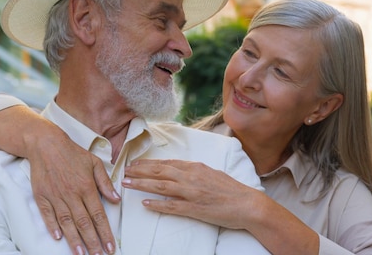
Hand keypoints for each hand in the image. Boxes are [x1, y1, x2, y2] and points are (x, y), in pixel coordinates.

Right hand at [26, 122, 119, 254]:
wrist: (46, 144)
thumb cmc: (72, 153)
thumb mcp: (94, 163)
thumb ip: (105, 183)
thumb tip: (116, 199)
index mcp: (87, 187)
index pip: (98, 215)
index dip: (105, 232)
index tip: (110, 246)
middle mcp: (72, 194)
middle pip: (84, 223)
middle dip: (92, 242)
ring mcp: (55, 196)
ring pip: (66, 223)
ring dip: (74, 240)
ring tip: (81, 254)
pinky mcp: (41, 196)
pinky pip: (47, 215)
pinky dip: (52, 227)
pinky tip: (58, 238)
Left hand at [122, 159, 260, 229]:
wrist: (247, 204)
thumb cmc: (230, 190)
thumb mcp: (211, 173)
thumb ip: (194, 171)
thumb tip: (179, 169)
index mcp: (195, 167)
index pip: (166, 162)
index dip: (148, 163)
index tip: (135, 163)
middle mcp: (191, 177)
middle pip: (159, 171)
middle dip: (139, 171)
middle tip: (124, 171)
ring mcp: (192, 193)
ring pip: (161, 186)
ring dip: (142, 184)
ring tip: (127, 184)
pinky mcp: (194, 208)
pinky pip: (171, 207)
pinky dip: (157, 205)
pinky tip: (145, 204)